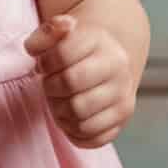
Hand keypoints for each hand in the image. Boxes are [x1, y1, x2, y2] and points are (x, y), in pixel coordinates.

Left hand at [22, 13, 135, 148]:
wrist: (107, 60)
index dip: (45, 64)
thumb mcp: (58, 34)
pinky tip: (71, 117)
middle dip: (50, 88)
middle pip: (70, 84)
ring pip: (79, 115)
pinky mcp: (122, 118)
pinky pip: (91, 136)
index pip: (62, 55)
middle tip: (50, 86)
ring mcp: (123, 94)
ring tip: (60, 102)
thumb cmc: (74, 50)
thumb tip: (57, 31)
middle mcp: (117, 66)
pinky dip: (73, 131)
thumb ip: (47, 32)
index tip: (45, 66)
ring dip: (59, 112)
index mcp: (99, 40)